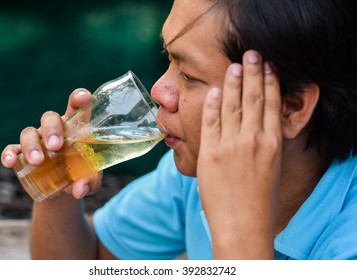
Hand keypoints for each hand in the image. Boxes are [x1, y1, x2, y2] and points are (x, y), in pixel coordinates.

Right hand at [1, 89, 102, 198]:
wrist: (64, 191)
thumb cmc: (82, 176)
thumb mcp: (91, 180)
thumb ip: (90, 182)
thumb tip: (79, 190)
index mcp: (75, 128)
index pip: (77, 107)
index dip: (79, 98)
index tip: (84, 97)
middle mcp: (54, 130)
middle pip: (50, 118)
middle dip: (52, 129)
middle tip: (56, 146)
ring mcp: (37, 140)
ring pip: (29, 132)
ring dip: (32, 145)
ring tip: (38, 161)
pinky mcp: (22, 155)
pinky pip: (12, 149)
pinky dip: (9, 154)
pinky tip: (10, 162)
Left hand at [197, 50, 281, 258]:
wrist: (242, 225)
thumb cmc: (259, 200)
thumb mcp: (271, 168)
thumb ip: (265, 144)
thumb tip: (258, 124)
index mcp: (272, 144)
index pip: (272, 104)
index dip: (270, 82)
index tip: (268, 66)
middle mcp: (253, 140)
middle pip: (253, 97)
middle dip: (253, 72)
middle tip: (251, 53)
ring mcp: (231, 145)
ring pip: (232, 105)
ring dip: (233, 82)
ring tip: (235, 65)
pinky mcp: (210, 153)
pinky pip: (210, 122)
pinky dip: (213, 104)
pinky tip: (215, 90)